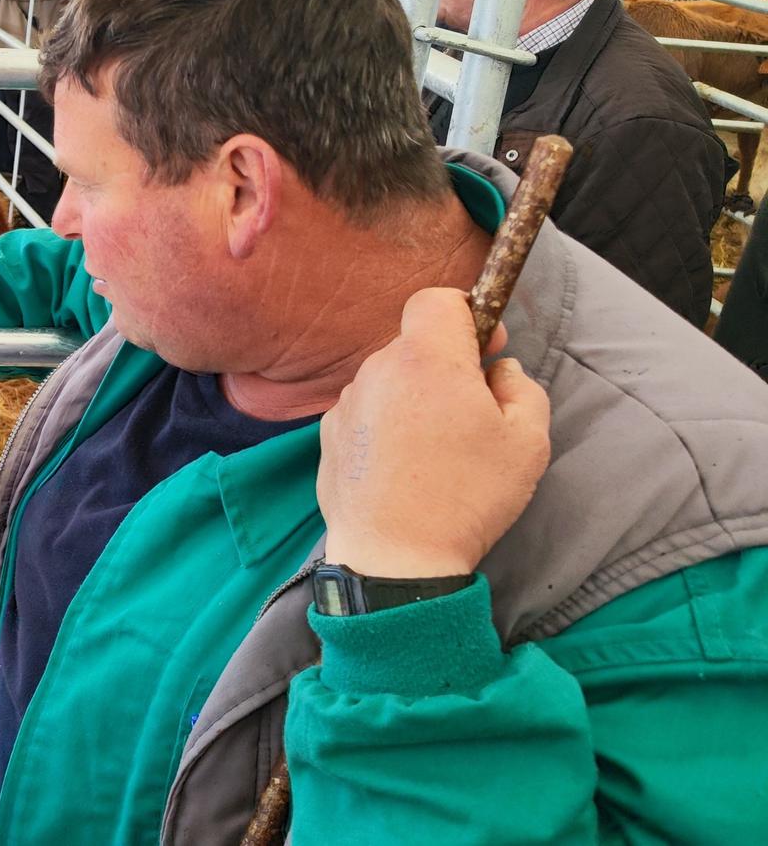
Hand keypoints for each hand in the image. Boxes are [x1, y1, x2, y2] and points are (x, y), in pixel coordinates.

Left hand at [317, 288, 550, 578]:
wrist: (395, 556)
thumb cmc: (467, 497)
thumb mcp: (527, 441)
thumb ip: (521, 388)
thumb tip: (499, 370)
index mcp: (426, 360)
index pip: (437, 300)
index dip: (467, 313)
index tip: (486, 347)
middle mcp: (378, 371)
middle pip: (415, 343)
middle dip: (445, 364)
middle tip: (472, 410)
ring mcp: (347, 403)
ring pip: (390, 379)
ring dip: (415, 397)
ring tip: (437, 449)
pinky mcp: (329, 434)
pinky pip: (367, 411)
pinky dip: (387, 425)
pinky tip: (406, 466)